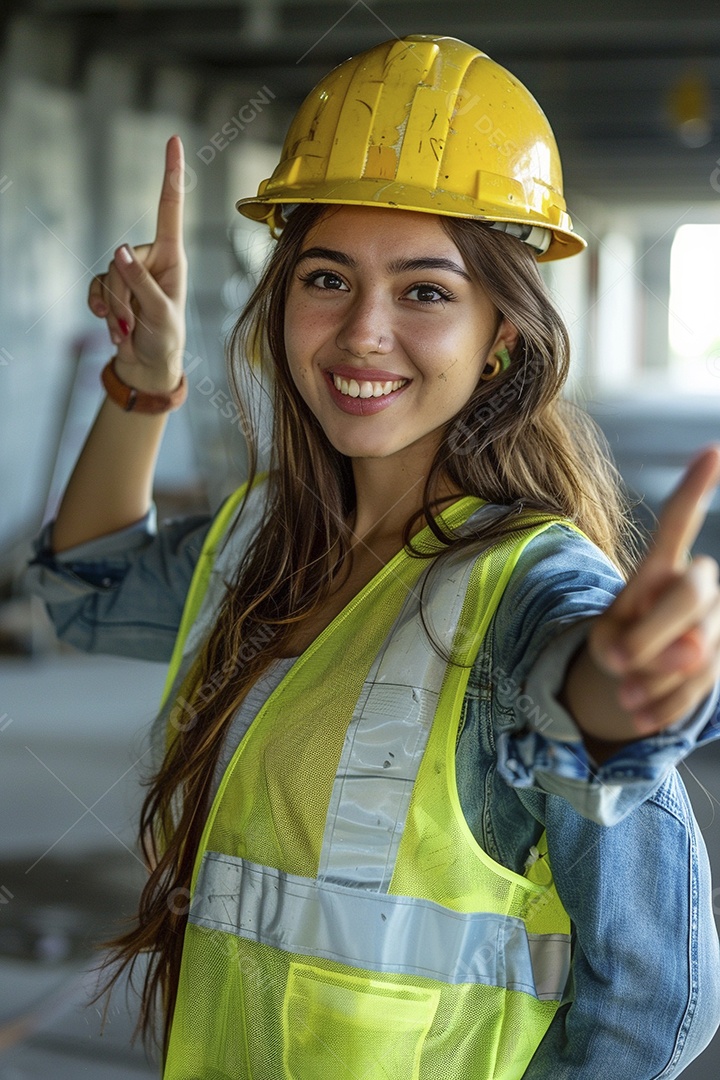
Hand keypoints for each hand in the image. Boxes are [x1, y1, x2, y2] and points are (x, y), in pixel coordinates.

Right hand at [88, 135, 186, 391]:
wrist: (148, 365)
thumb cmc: (164, 338)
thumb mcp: (160, 313)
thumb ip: (140, 283)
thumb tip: (118, 251)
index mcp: (173, 257)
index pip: (169, 209)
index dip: (171, 175)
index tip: (174, 140)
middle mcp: (150, 258)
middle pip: (120, 260)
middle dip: (123, 295)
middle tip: (135, 323)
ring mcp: (129, 272)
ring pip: (106, 276)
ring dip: (114, 309)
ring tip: (128, 330)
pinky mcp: (111, 286)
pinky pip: (94, 288)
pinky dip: (100, 310)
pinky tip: (113, 329)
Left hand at [586, 445, 719, 738]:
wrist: (628, 682)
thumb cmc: (615, 645)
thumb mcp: (607, 641)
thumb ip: (634, 642)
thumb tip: (691, 652)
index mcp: (660, 567)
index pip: (679, 521)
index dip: (696, 488)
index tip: (713, 451)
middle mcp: (698, 586)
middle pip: (693, 591)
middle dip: (655, 629)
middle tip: (614, 662)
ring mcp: (716, 625)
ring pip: (699, 646)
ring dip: (655, 677)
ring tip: (621, 696)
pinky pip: (700, 686)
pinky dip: (666, 704)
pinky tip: (638, 715)